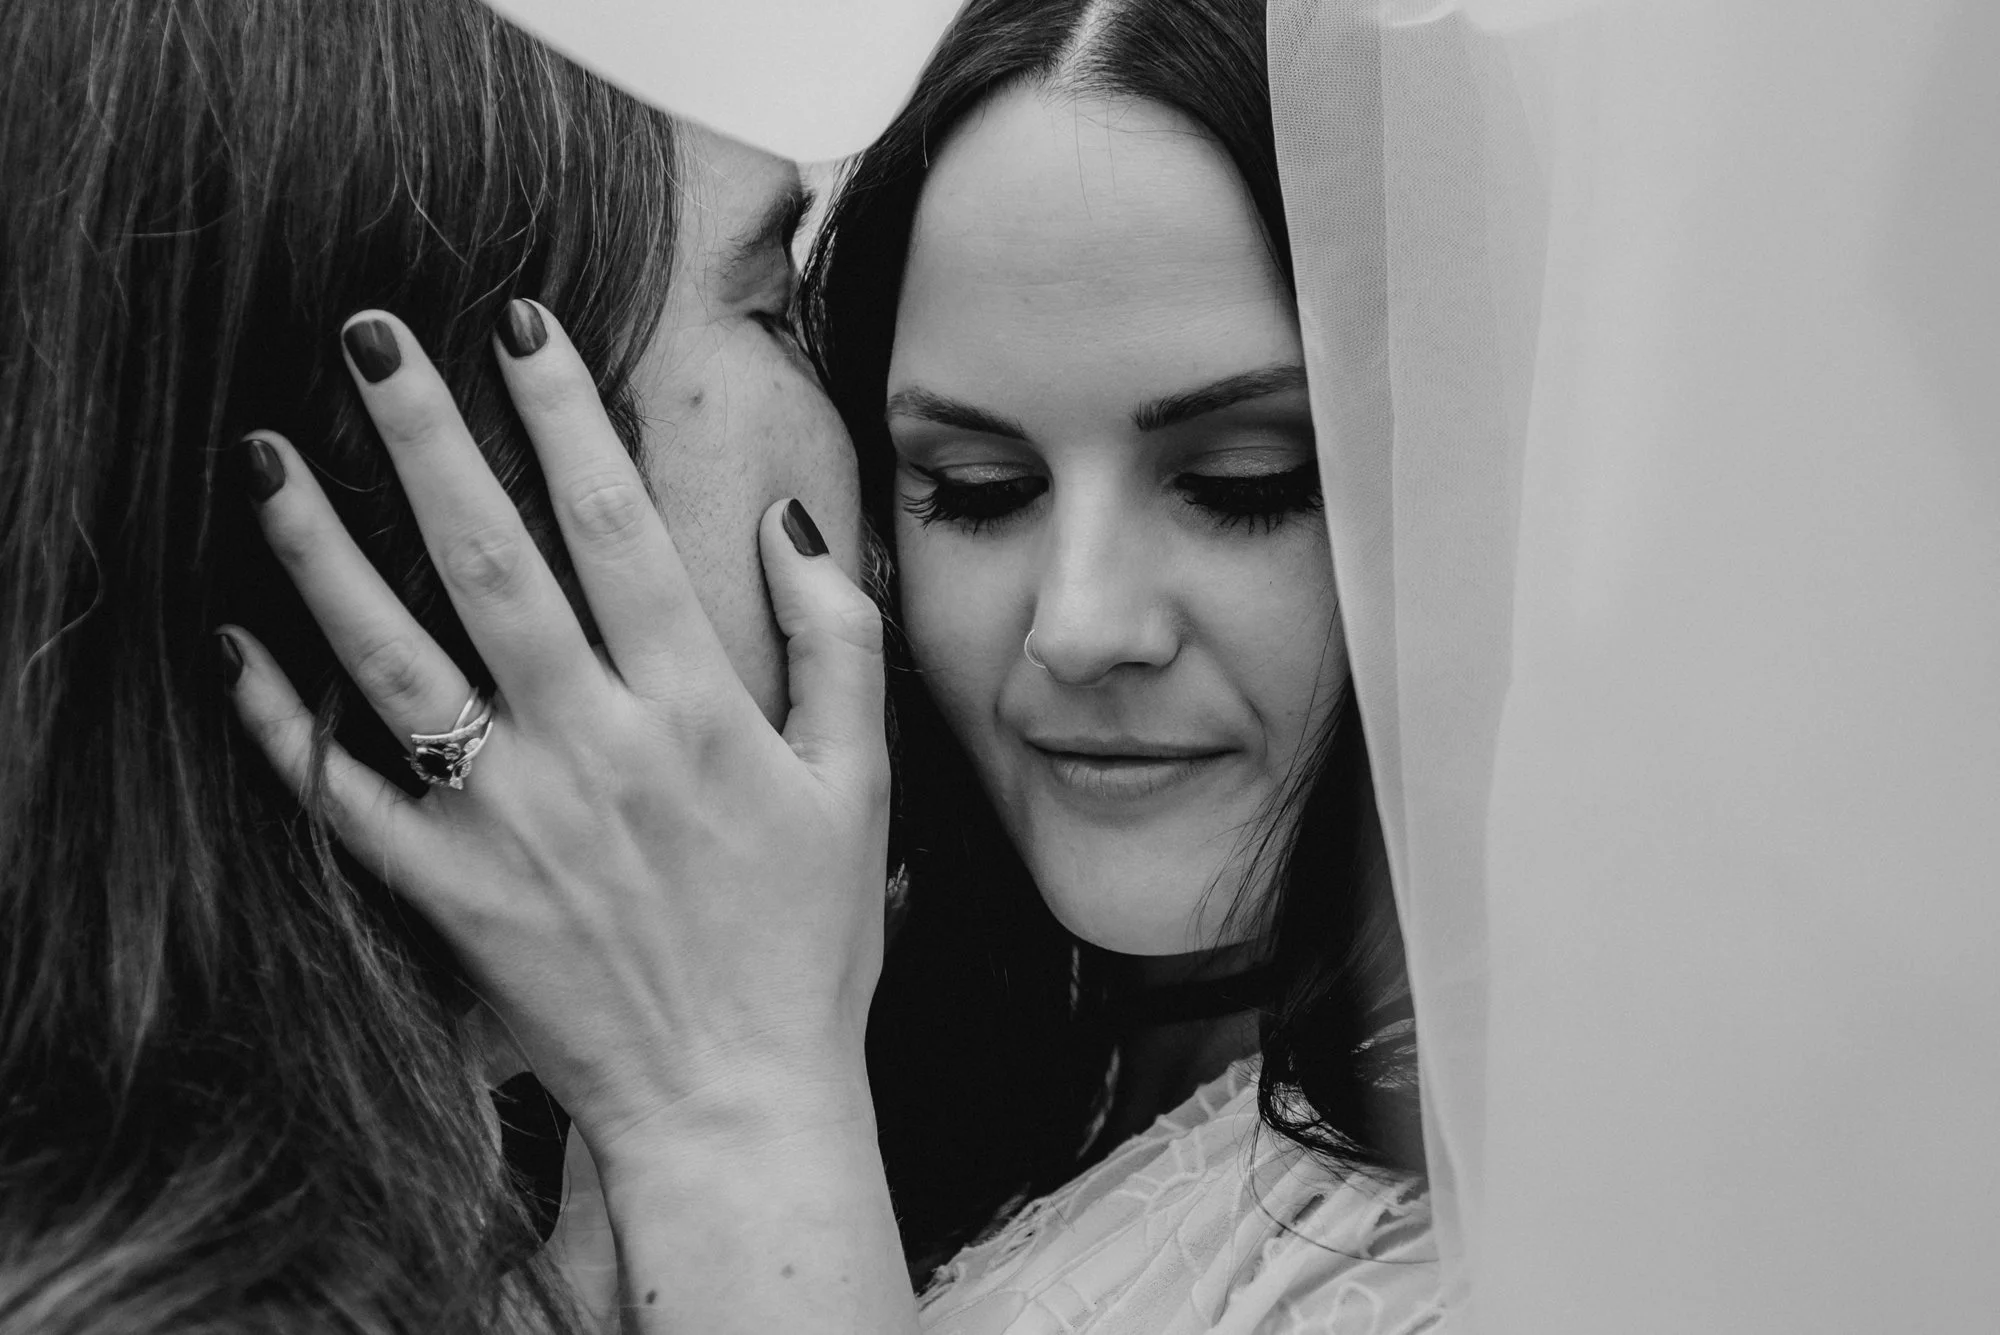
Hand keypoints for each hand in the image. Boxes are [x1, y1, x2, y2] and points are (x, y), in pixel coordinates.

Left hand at [220, 305, 889, 1159]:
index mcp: (695, 711)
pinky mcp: (448, 894)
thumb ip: (836, 642)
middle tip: (367, 335)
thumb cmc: (806, 939)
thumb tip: (785, 522)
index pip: (616, 525)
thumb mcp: (860, 784)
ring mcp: (509, 823)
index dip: (564, 411)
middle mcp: (592, 749)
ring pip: (395, 662)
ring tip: (268, 454)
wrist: (734, 1101)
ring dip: (323, 552)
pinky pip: (343, 797)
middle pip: (491, 562)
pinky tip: (233, 642)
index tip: (519, 320)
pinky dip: (282, 722)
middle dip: (425, 435)